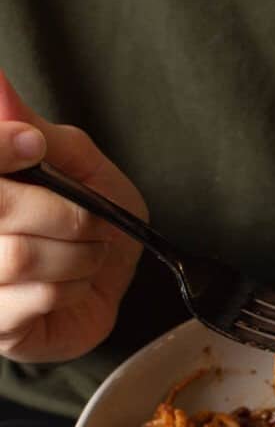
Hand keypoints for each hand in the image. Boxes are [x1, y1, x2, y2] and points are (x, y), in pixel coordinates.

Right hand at [0, 71, 147, 361]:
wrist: (112, 285)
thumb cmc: (91, 219)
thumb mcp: (76, 163)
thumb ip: (36, 128)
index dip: (2, 147)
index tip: (34, 146)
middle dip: (60, 211)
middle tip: (88, 219)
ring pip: (18, 255)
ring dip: (75, 252)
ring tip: (89, 251)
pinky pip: (34, 298)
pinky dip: (71, 285)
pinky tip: (75, 282)